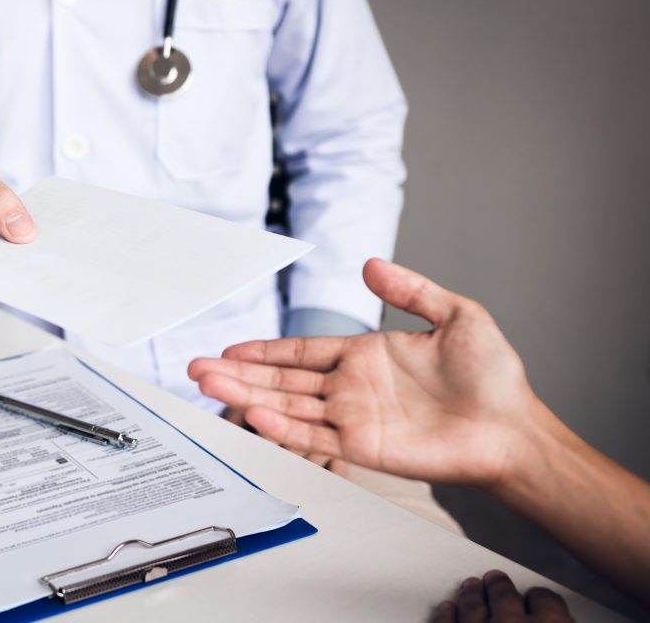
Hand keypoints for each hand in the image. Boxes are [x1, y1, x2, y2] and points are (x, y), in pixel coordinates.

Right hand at [188, 258, 545, 486]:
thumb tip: (368, 264)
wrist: (513, 427)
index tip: (230, 347)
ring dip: (246, 396)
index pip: (300, 351)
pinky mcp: (363, 445)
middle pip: (281, 378)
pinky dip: (282, 427)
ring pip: (287, 404)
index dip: (264, 348)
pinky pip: (314, 435)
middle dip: (238, 373)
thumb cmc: (492, 376)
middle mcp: (350, 387)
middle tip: (198, 368)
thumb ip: (411, 289)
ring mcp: (353, 417)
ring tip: (208, 385)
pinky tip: (255, 414)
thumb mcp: (456, 315)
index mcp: (364, 355)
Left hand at [430, 571, 573, 622]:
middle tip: (495, 578)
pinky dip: (445, 614)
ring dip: (471, 594)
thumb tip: (558, 616)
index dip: (540, 599)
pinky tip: (446, 609)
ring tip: (471, 586)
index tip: (537, 597)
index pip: (546, 601)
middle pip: (505, 596)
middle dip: (500, 586)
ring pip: (472, 605)